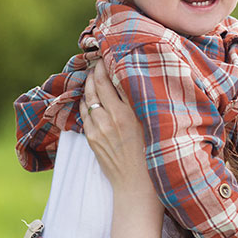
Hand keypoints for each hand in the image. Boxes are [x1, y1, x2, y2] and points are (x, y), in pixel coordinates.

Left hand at [80, 60, 145, 190]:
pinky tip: (90, 96)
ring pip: (88, 96)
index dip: (111, 63)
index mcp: (131, 111)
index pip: (116, 78)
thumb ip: (142, 102)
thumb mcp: (153, 123)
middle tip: (100, 59)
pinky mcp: (91, 137)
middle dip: (97, 68)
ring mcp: (99, 127)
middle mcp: (113, 117)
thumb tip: (136, 79)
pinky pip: (84, 112)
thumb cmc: (152, 153)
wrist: (137, 184)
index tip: (112, 52)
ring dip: (89, 83)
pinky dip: (86, 100)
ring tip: (93, 74)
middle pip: (98, 83)